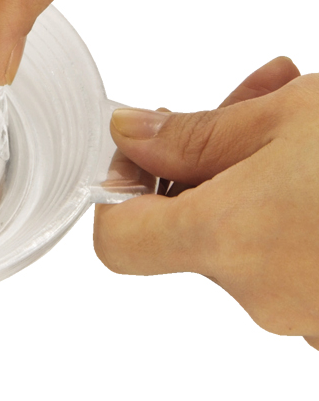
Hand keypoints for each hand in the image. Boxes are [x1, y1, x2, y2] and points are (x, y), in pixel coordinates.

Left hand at [94, 57, 318, 349]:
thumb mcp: (285, 117)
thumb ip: (195, 134)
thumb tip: (131, 137)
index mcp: (231, 241)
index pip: (117, 243)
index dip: (117, 191)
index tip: (140, 152)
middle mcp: (265, 296)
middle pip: (191, 227)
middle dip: (209, 158)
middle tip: (246, 98)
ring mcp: (313, 318)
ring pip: (249, 235)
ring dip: (260, 173)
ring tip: (303, 113)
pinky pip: (296, 260)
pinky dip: (298, 211)